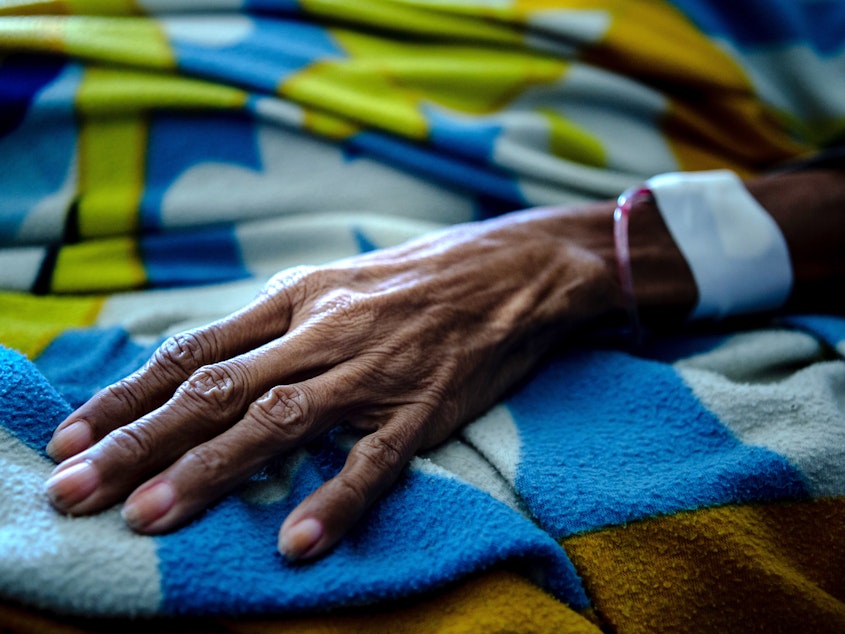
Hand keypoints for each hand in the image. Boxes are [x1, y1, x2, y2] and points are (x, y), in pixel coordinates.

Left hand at [44, 206, 621, 559]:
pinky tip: (295, 543)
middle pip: (216, 391)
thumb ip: (274, 324)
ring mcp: (371, 372)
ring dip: (209, 472)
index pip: (194, 352)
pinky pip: (373, 461)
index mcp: (295, 299)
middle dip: (139, 442)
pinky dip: (333, 501)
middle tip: (76, 490)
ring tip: (149, 519)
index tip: (72, 436)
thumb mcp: (334, 282)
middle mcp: (321, 332)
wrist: (512, 270)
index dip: (129, 396)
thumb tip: (206, 367)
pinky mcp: (423, 407)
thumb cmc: (417, 279)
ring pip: (276, 422)